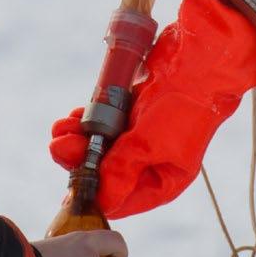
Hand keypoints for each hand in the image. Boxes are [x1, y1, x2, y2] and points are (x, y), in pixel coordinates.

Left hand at [50, 0, 255, 216]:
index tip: (70, 183)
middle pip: (106, 171)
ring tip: (59, 130)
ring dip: (77, 139)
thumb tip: (102, 198)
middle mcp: (151, 161)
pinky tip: (70, 119)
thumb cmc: (183, 104)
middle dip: (80, 160)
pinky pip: (103, 123)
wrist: (198, 57)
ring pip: (100, 146)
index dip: (95, 193)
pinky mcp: (132, 111)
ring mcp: (140, 135)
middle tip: (58, 147)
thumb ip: (123, 168)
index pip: (123, 199)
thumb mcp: (151, 142)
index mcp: (163, 179)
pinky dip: (86, 121)